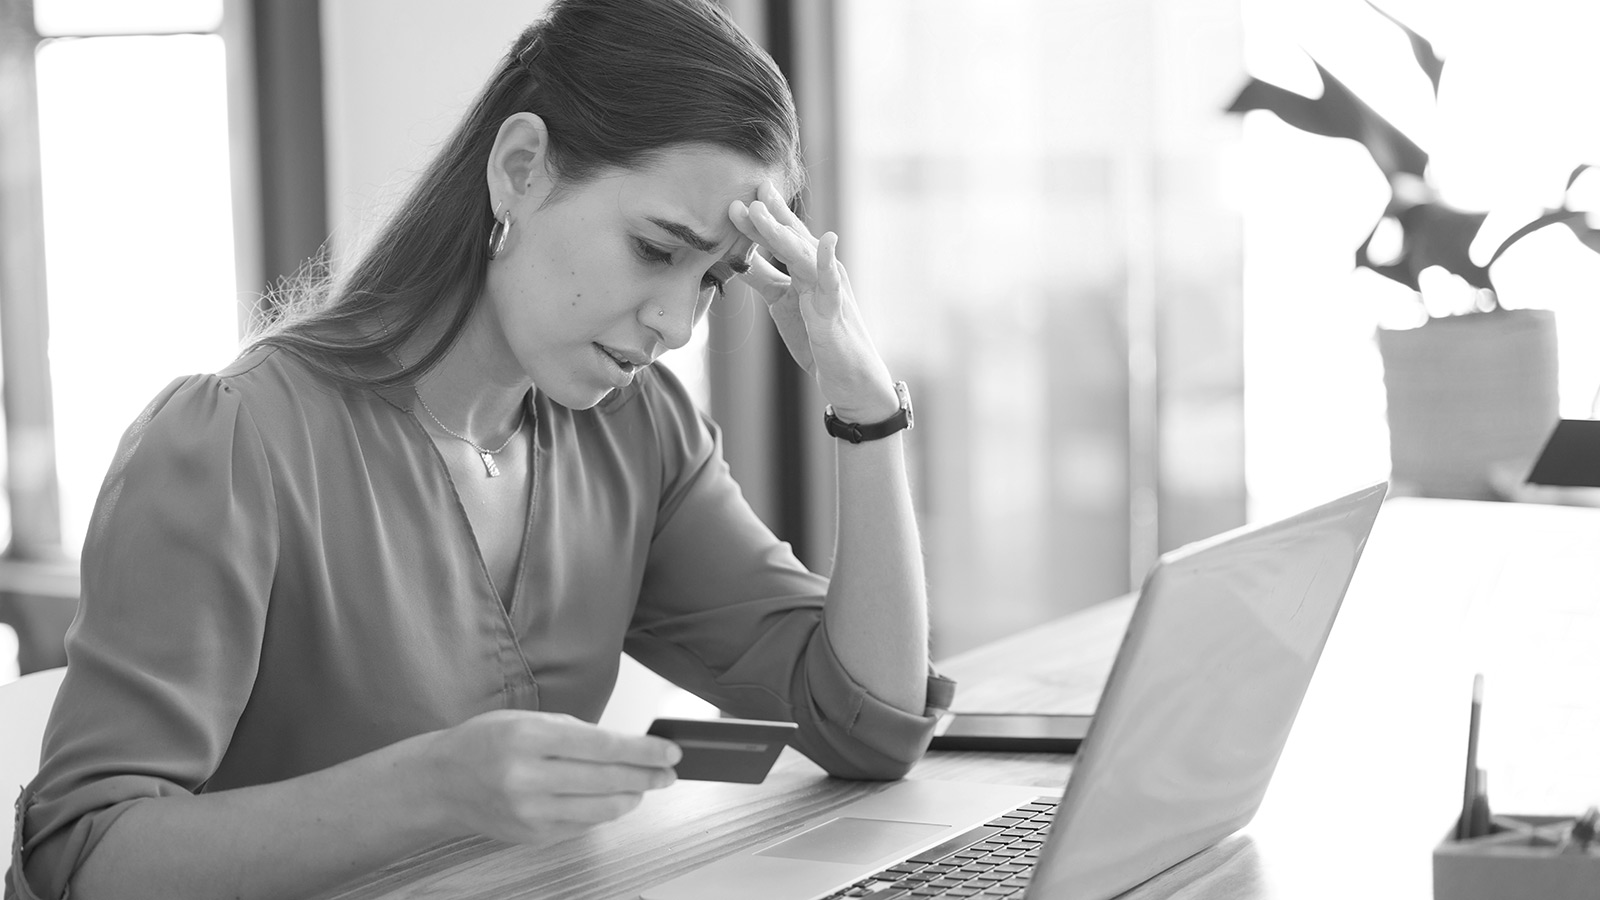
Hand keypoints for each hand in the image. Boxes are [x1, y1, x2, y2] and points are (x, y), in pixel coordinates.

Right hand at [430, 710, 680, 844]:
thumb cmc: (484, 743)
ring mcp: (530, 812)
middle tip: (669, 772)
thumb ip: (575, 732)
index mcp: (528, 738)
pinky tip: (610, 799)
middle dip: (647, 776)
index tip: (670, 751)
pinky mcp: (532, 836)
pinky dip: (603, 812)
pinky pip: (583, 825)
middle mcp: (528, 777)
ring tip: (644, 786)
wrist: (441, 784)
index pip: (602, 746)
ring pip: (601, 810)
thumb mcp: (526, 719)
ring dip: (631, 797)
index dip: (643, 750)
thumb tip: (625, 745)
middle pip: (607, 780)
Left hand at [729, 182, 898, 423]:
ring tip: (762, 209)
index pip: (783, 234)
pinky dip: (829, 261)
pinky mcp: (834, 312)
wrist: (849, 377)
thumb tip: (738, 256)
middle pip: (791, 237)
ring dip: (782, 231)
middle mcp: (820, 271)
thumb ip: (763, 277)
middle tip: (750, 188)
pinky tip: (829, 240)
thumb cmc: (817, 337)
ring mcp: (830, 288)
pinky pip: (832, 284)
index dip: (765, 213)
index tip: (744, 189)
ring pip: (803, 254)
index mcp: (806, 267)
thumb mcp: (782, 301)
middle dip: (770, 214)